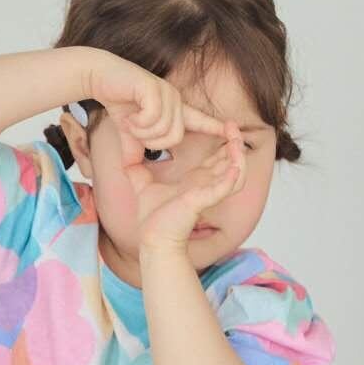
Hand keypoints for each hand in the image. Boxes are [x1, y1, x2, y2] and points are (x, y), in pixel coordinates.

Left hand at [129, 121, 246, 250]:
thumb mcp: (141, 185)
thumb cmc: (152, 218)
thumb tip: (124, 151)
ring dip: (238, 157)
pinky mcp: (202, 201)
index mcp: (196, 181)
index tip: (222, 126)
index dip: (222, 143)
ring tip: (236, 141)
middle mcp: (205, 186)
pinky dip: (232, 178)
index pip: (216, 160)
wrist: (153, 239)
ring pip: (235, 174)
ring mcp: (206, 194)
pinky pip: (224, 189)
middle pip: (230, 162)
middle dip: (234, 143)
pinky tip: (235, 166)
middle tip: (233, 125)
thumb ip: (134, 168)